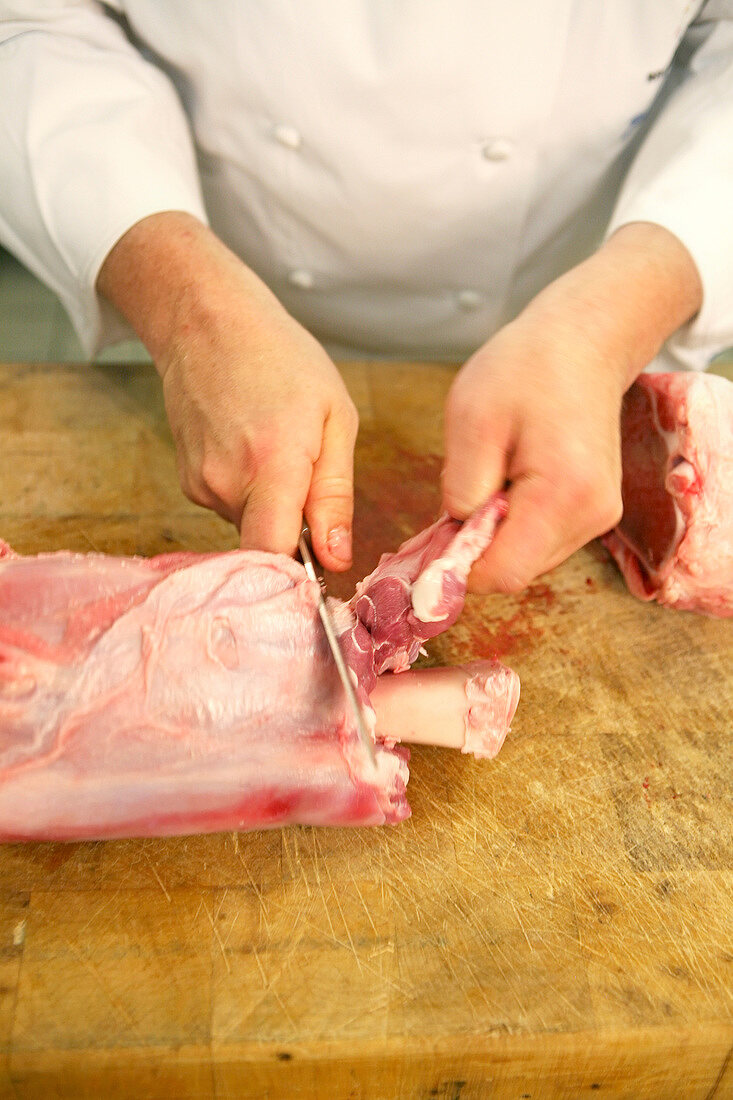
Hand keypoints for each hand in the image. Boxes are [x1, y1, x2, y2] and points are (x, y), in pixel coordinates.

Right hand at [98, 214, 356, 569]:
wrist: (207, 322)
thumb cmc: (282, 359)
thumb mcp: (336, 418)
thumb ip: (335, 495)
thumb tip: (335, 559)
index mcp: (272, 464)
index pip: (273, 555)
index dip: (299, 575)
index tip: (322, 568)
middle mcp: (228, 483)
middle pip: (268, 545)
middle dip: (296, 531)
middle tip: (312, 481)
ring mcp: (201, 485)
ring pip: (251, 527)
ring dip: (274, 507)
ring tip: (280, 450)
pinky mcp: (188, 483)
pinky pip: (232, 508)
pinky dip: (250, 492)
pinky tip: (253, 448)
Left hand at [441, 223, 702, 593]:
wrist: (584, 342)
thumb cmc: (526, 369)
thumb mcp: (472, 419)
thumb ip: (461, 489)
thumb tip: (452, 542)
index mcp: (564, 494)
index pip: (504, 573)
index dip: (458, 571)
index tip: (430, 545)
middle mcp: (591, 516)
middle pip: (515, 571)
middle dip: (475, 549)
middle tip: (457, 496)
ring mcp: (599, 517)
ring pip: (527, 559)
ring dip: (494, 536)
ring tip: (488, 476)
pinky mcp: (594, 512)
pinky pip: (540, 540)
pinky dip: (513, 525)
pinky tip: (507, 481)